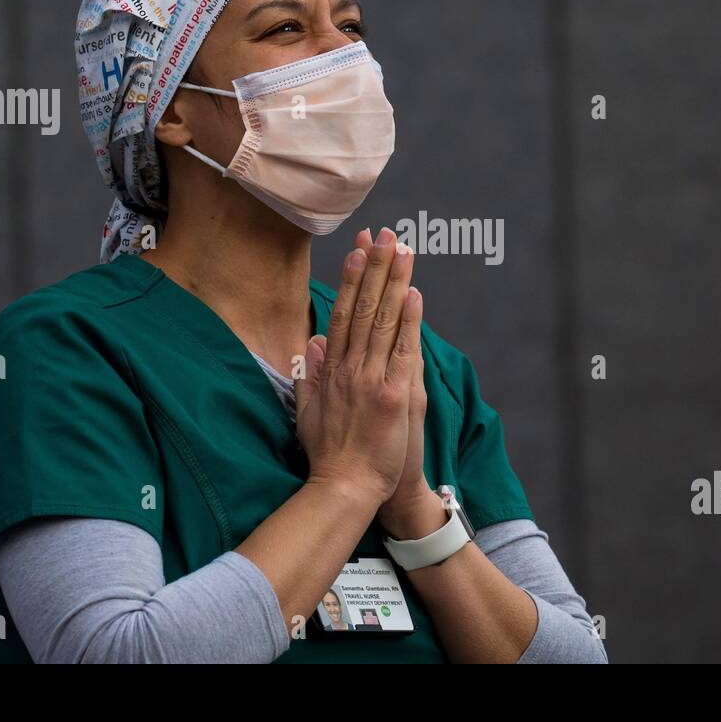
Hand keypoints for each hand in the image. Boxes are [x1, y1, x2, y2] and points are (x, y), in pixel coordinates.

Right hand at [294, 227, 421, 505]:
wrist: (344, 489)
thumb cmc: (329, 456)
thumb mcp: (307, 412)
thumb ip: (309, 376)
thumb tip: (311, 342)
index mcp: (330, 371)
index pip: (342, 314)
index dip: (352, 279)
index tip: (359, 249)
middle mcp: (348, 368)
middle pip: (363, 307)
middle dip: (374, 267)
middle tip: (384, 233)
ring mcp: (370, 378)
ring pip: (383, 319)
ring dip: (393, 281)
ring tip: (401, 249)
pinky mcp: (393, 394)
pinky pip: (402, 349)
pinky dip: (408, 319)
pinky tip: (413, 292)